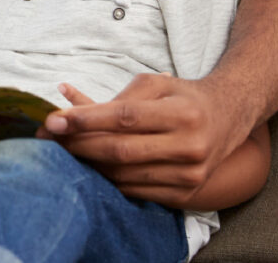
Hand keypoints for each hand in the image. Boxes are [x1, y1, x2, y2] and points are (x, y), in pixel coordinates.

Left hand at [38, 74, 248, 205]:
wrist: (228, 119)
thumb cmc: (183, 96)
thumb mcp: (156, 84)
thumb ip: (119, 97)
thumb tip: (70, 104)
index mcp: (182, 113)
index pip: (125, 118)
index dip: (86, 119)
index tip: (54, 119)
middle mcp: (189, 146)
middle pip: (120, 151)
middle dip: (78, 144)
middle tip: (49, 137)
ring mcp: (189, 174)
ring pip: (124, 175)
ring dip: (87, 164)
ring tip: (62, 150)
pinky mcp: (185, 193)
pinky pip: (135, 191)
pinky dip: (108, 179)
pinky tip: (90, 165)